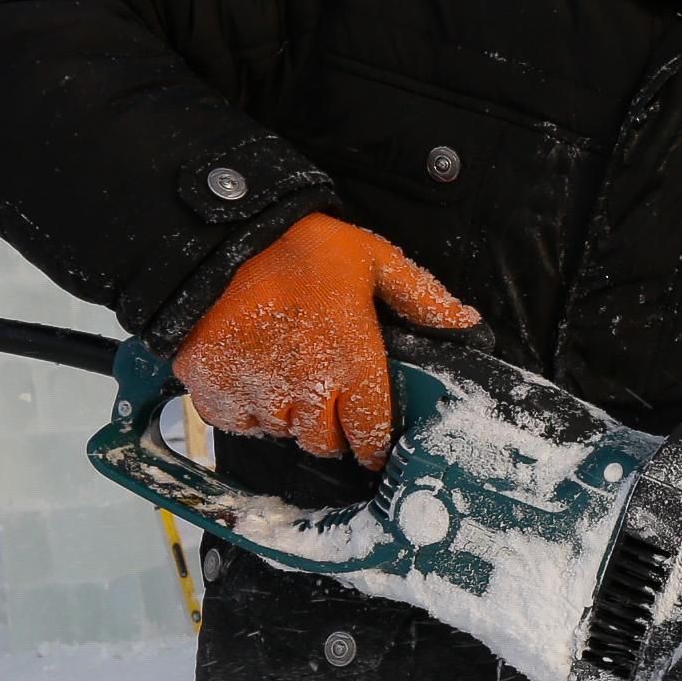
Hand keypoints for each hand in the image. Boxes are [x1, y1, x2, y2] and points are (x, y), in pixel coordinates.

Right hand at [176, 213, 479, 468]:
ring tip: (285, 375)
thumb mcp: (373, 259)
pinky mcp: (214, 391)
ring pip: (281, 433)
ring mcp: (256, 394)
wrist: (221, 237)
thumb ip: (420, 295)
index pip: (369, 434)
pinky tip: (251, 374)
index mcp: (351, 363)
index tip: (369, 438)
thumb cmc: (303, 247)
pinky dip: (245, 409)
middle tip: (324, 393)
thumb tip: (468, 322)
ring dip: (287, 416)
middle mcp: (305, 390)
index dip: (372, 443)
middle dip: (329, 427)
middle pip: (323, 443)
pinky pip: (238, 423)